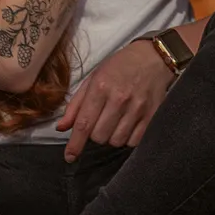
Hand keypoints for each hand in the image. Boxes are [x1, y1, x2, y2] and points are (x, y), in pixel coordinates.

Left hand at [57, 37, 173, 161]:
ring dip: (111, 137)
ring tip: (114, 122)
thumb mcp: (93, 78)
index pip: (84, 124)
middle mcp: (119, 99)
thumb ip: (76, 104)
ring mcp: (137, 108)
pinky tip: (127, 125)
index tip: (69, 156)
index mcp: (100, 87)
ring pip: (116, 141)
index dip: (75, 144)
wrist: (153, 58)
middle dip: (95, 134)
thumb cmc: (119, 66)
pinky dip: (127, 138)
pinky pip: (133, 141)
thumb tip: (61, 127)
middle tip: (100, 121)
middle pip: (99, 137)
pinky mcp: (151, 116)